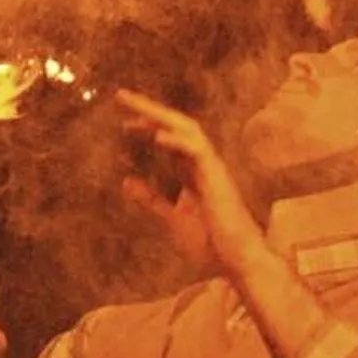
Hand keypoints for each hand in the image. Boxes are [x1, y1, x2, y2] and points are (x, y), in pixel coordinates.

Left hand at [112, 90, 261, 274]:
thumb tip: (126, 182)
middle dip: (149, 109)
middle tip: (121, 97)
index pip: (169, 139)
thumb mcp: (172, 218)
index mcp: (193, 172)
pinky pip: (198, 151)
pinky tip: (157, 137)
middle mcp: (203, 164)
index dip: (147, 128)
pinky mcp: (218, 177)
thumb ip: (152, 200)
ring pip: (188, 129)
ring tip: (134, 107)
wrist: (236, 260)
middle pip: (176, 125)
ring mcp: (212, 168)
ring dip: (160, 116)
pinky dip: (178, 142)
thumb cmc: (211, 243)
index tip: (124, 125)